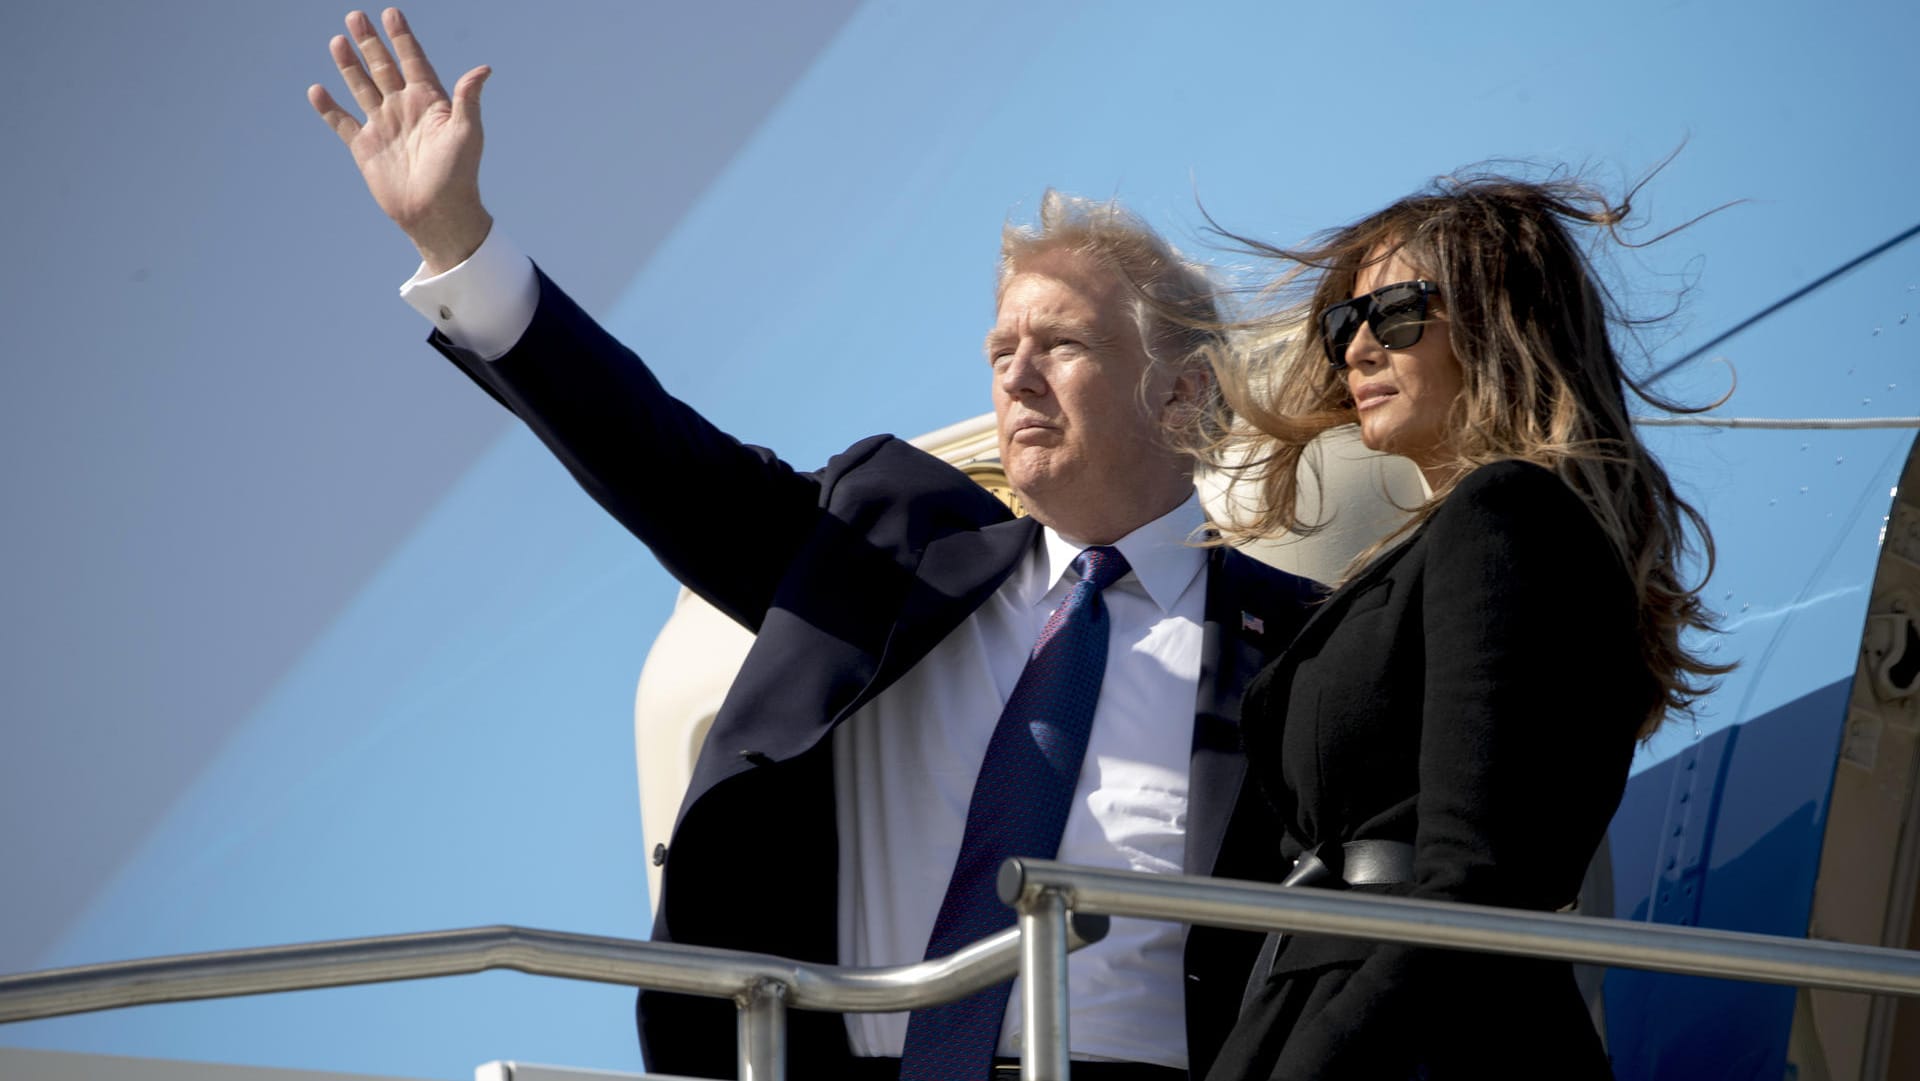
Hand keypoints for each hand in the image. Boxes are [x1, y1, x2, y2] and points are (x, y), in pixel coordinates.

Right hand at [308, 8, 492, 272]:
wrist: (437, 214)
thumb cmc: (458, 175)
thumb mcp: (467, 133)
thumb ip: (468, 99)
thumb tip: (484, 69)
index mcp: (429, 102)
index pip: (413, 61)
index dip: (402, 37)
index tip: (391, 12)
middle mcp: (404, 109)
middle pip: (384, 67)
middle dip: (370, 42)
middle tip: (355, 15)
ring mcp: (384, 127)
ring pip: (362, 87)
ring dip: (349, 65)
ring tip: (338, 40)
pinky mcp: (366, 148)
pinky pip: (343, 122)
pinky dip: (329, 108)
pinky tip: (317, 90)